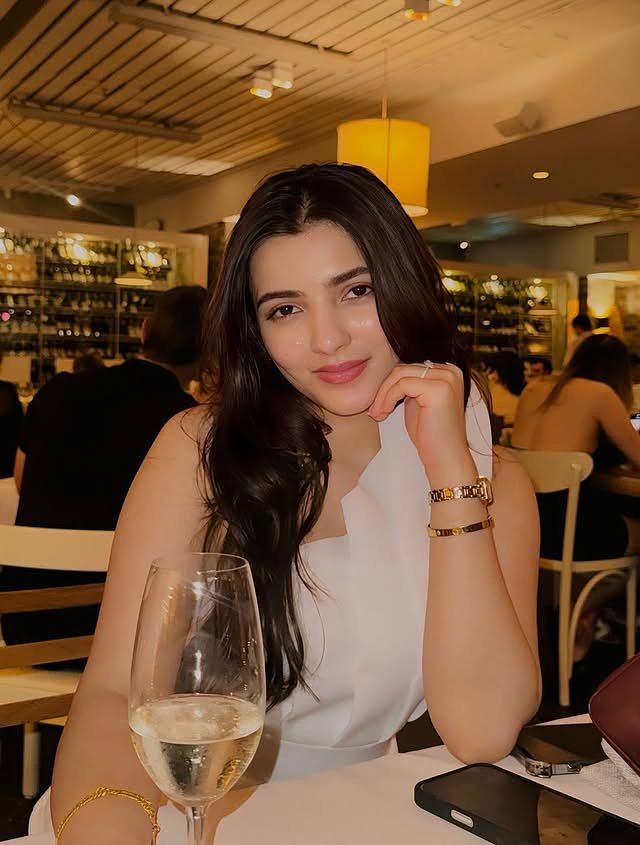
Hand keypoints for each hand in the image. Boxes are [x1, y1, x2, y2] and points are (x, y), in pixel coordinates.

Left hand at [368, 362, 475, 483]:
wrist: (445, 458)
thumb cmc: (431, 435)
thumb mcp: (418, 402)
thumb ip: (409, 386)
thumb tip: (388, 377)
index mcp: (448, 371)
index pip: (409, 367)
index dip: (390, 385)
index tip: (378, 403)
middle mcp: (450, 371)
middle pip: (404, 368)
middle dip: (384, 389)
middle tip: (374, 410)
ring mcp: (446, 378)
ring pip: (400, 375)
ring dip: (383, 394)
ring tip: (378, 412)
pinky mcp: (438, 389)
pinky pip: (401, 385)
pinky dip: (388, 398)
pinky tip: (385, 412)